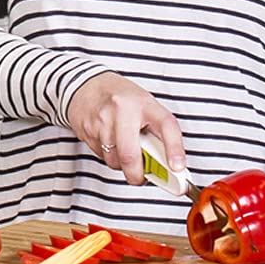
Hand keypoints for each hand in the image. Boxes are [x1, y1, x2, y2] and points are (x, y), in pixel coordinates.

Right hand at [65, 71, 186, 185]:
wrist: (87, 85)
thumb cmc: (121, 97)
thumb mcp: (145, 106)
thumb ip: (157, 131)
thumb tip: (170, 164)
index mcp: (144, 103)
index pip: (165, 126)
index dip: (174, 149)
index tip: (177, 168)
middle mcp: (123, 110)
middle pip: (130, 155)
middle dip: (137, 175)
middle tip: (142, 178)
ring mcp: (102, 120)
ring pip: (115, 160)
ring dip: (122, 165)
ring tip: (125, 151)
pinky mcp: (88, 130)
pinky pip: (101, 156)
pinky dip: (109, 156)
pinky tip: (110, 143)